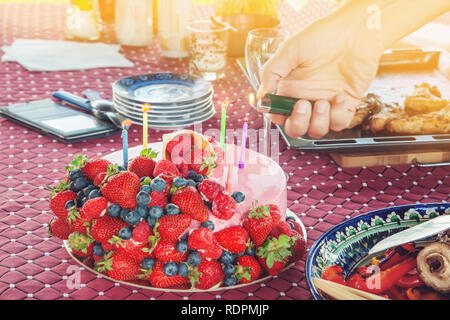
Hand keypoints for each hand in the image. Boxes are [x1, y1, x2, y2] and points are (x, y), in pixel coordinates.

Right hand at [258, 8, 384, 138]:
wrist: (355, 32)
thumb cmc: (323, 36)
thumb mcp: (290, 50)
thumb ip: (272, 72)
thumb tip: (261, 94)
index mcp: (290, 88)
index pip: (278, 113)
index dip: (277, 116)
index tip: (279, 110)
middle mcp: (306, 98)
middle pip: (296, 128)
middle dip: (298, 124)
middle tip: (303, 106)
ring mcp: (325, 103)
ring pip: (316, 130)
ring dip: (318, 121)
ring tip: (324, 101)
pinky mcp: (345, 105)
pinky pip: (339, 124)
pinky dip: (338, 116)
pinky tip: (340, 97)